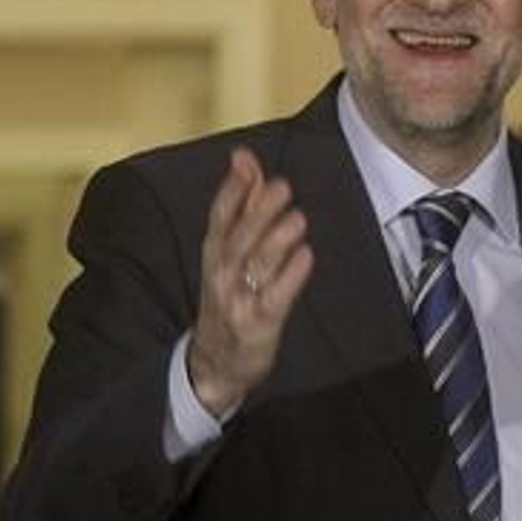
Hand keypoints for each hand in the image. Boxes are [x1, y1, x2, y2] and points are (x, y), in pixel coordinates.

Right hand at [187, 147, 313, 417]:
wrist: (215, 361)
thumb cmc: (229, 296)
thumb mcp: (229, 253)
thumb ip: (242, 205)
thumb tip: (246, 159)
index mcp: (214, 253)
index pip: (219, 216)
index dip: (232, 188)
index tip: (245, 161)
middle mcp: (222, 274)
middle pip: (238, 238)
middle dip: (258, 211)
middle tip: (282, 186)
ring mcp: (238, 299)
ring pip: (255, 266)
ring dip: (276, 240)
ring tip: (298, 218)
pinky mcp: (258, 324)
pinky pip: (275, 298)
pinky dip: (290, 277)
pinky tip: (306, 257)